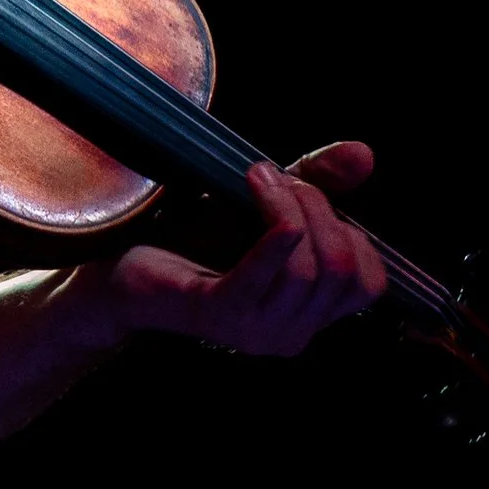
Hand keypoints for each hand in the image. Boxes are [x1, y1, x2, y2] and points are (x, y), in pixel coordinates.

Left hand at [104, 143, 386, 355]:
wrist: (118, 261)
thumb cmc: (193, 236)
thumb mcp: (264, 207)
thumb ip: (317, 184)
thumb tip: (366, 154)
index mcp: (308, 315)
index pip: (369, 282)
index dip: (350, 231)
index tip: (304, 192)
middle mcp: (291, 334)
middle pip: (343, 269)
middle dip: (319, 207)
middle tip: (273, 174)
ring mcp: (257, 332)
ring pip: (312, 269)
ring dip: (292, 207)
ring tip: (257, 175)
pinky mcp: (222, 314)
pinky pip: (273, 272)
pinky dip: (277, 226)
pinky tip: (259, 189)